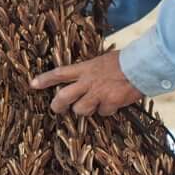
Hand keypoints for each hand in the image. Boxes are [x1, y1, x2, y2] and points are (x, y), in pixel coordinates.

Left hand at [30, 49, 145, 116]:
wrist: (142, 66)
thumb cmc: (123, 61)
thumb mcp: (101, 62)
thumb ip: (90, 72)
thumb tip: (83, 81)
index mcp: (85, 68)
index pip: (60, 73)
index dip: (45, 79)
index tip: (32, 84)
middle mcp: (88, 82)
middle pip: (63, 97)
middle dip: (57, 105)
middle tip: (56, 108)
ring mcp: (98, 94)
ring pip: (81, 110)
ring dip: (85, 110)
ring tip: (94, 104)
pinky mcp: (110, 103)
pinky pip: (103, 113)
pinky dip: (107, 111)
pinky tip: (114, 103)